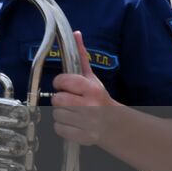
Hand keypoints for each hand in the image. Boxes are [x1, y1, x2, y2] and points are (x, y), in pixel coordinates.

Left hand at [51, 31, 115, 145]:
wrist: (115, 124)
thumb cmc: (99, 98)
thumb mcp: (92, 77)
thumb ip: (81, 56)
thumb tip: (76, 34)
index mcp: (91, 89)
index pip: (61, 82)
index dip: (60, 84)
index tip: (66, 86)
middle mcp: (90, 106)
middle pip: (57, 100)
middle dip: (60, 100)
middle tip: (70, 101)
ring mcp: (88, 123)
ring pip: (56, 115)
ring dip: (61, 114)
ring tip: (73, 112)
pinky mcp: (84, 137)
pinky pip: (59, 129)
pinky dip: (63, 127)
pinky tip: (74, 123)